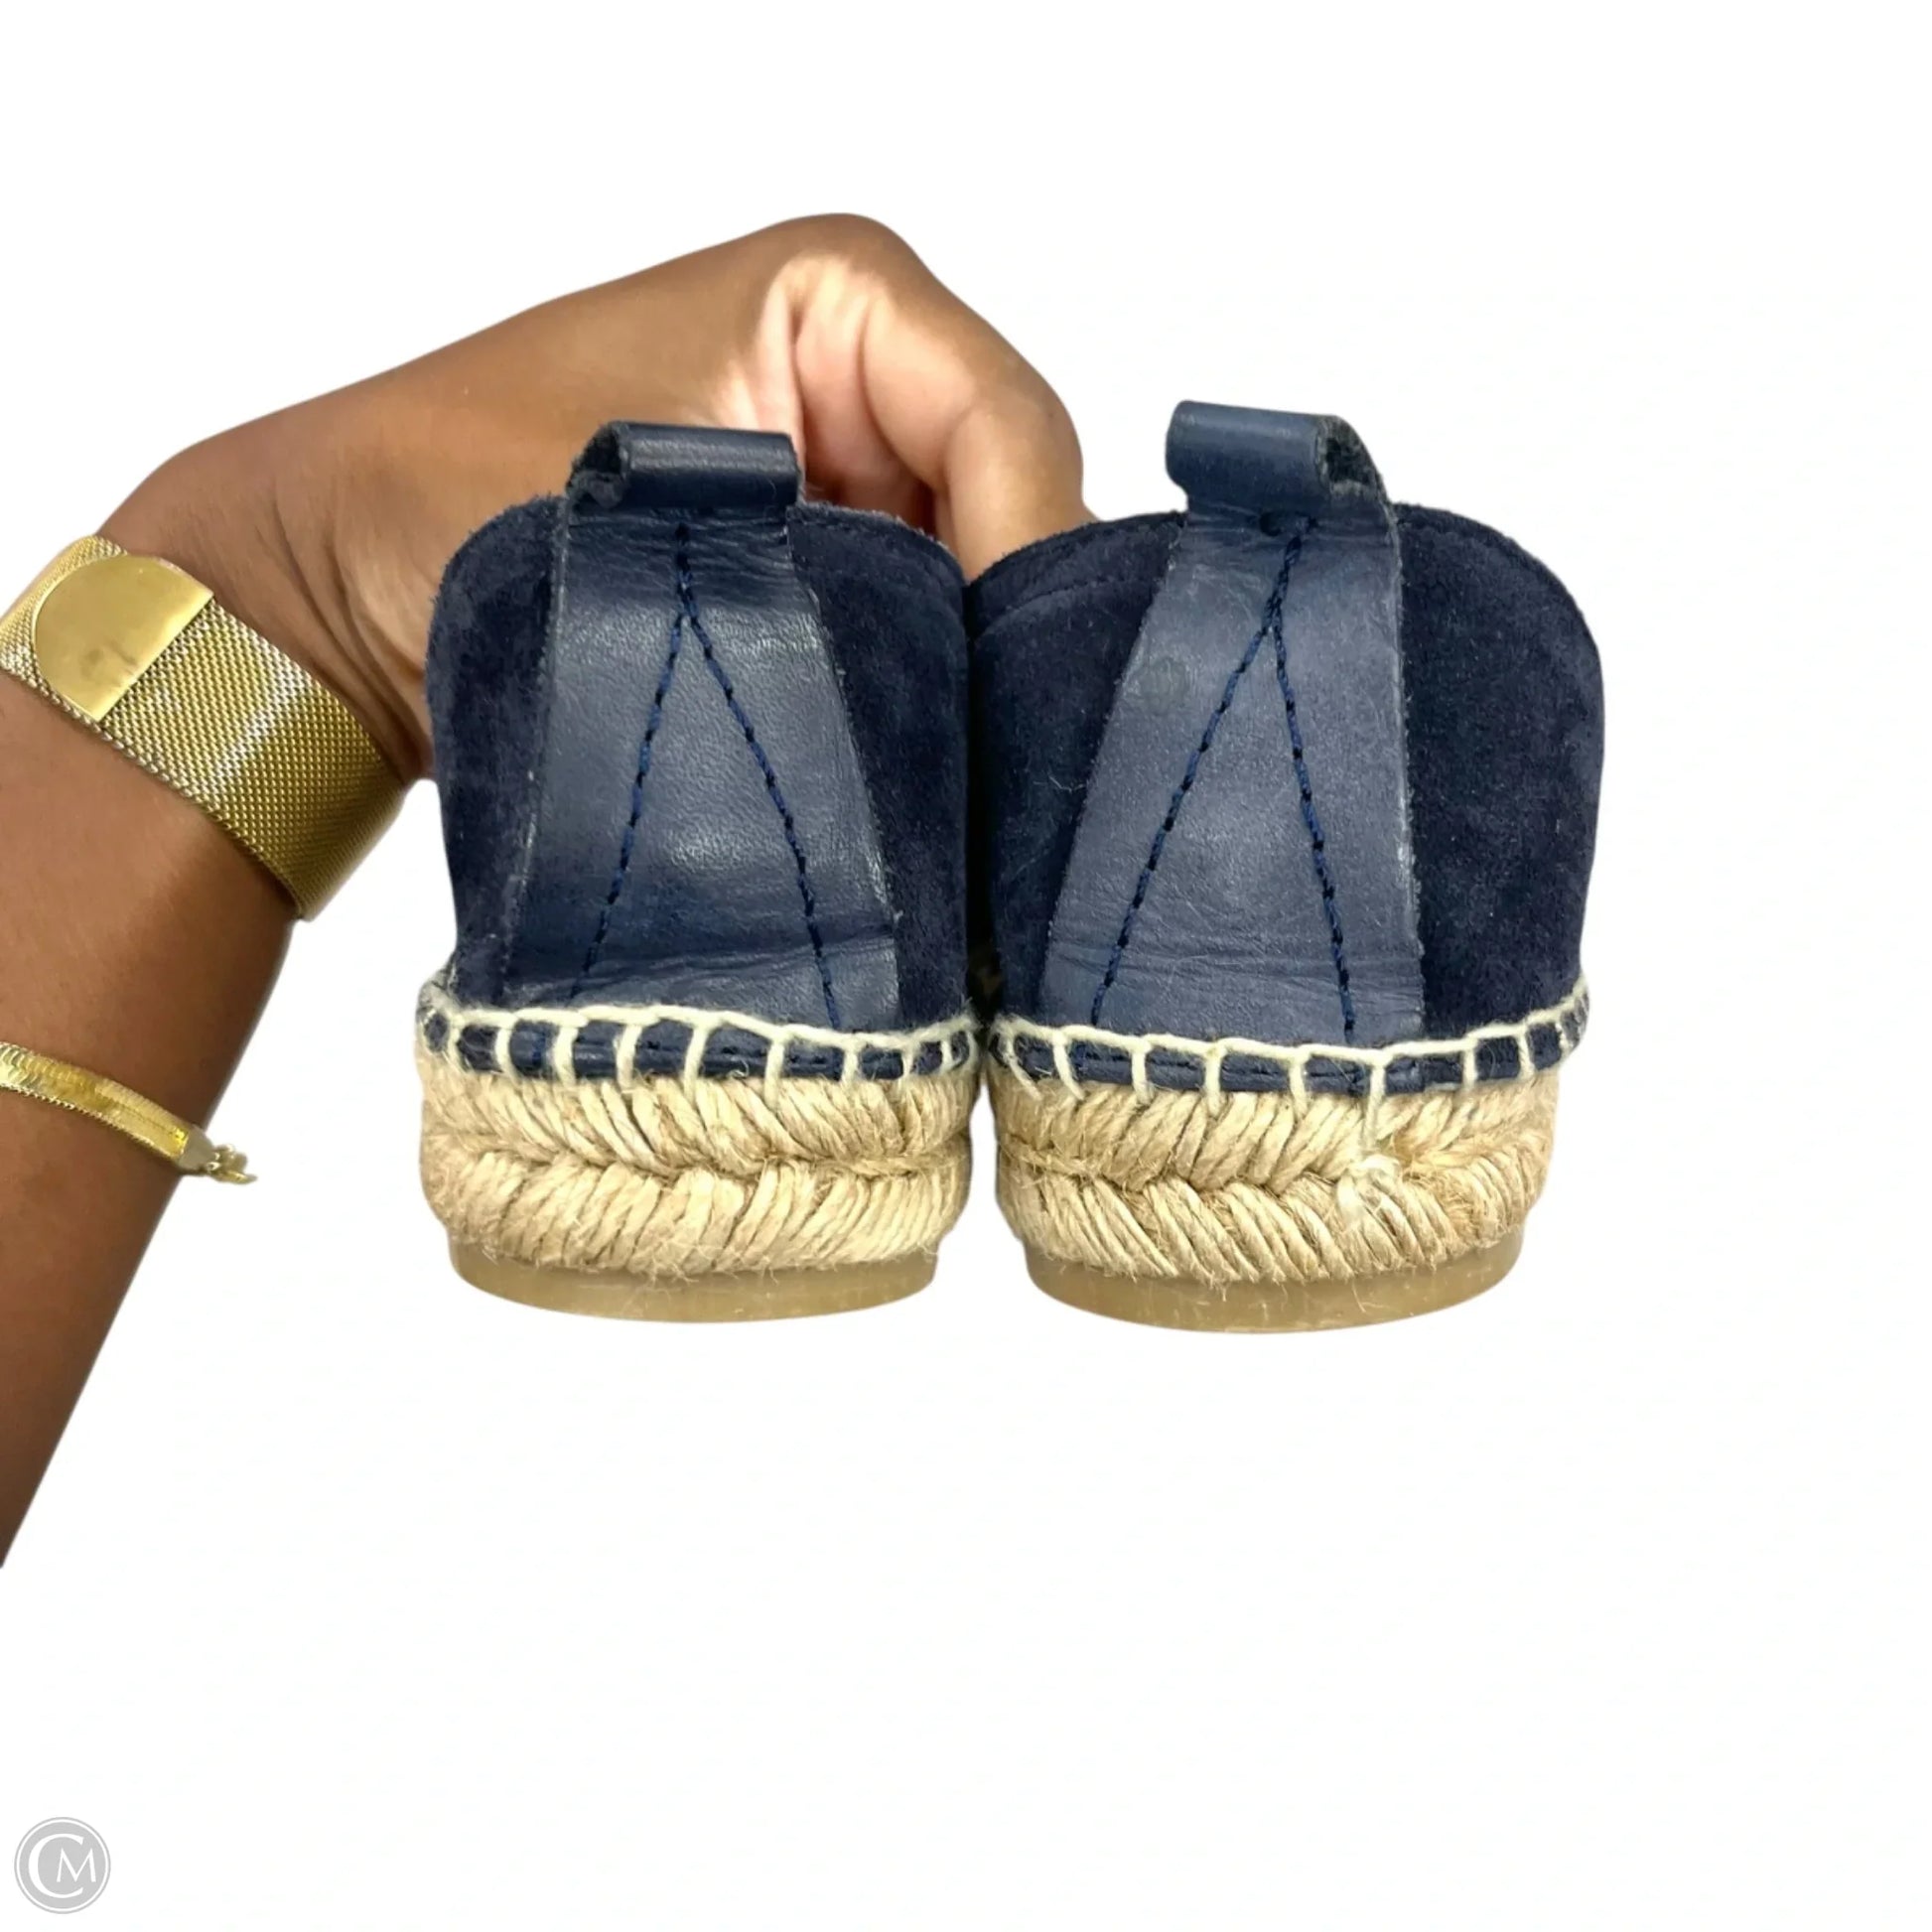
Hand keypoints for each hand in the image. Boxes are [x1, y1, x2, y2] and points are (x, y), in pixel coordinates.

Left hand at [103, 215, 1088, 778]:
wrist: (332, 593)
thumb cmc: (442, 507)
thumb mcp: (659, 538)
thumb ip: (842, 598)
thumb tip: (971, 701)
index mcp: (839, 297)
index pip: (1008, 429)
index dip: (1028, 568)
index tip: (1004, 705)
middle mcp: (864, 379)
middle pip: (1011, 514)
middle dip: (1003, 644)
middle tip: (993, 774)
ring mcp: (847, 480)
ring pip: (973, 595)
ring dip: (958, 694)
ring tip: (945, 795)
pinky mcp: (820, 572)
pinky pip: (913, 646)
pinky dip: (912, 716)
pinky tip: (901, 787)